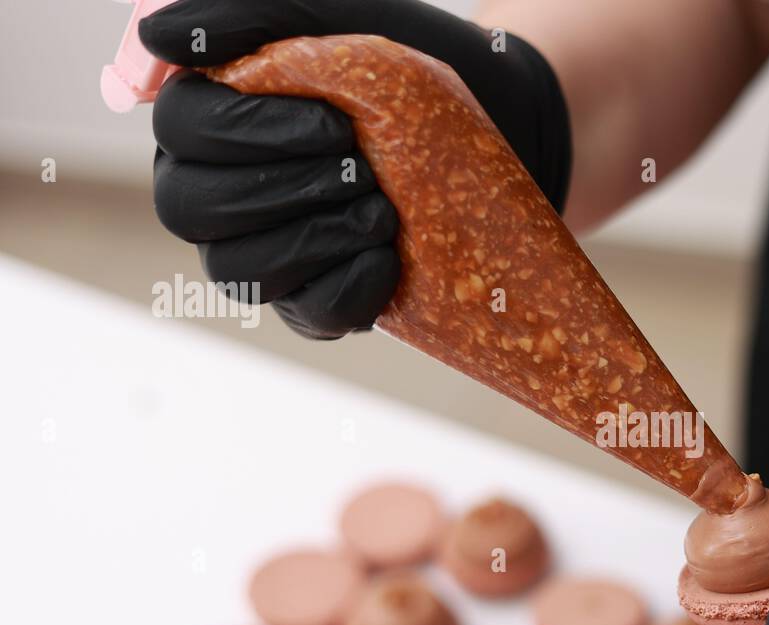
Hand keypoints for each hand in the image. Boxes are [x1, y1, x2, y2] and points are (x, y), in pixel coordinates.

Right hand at [141, 0, 571, 338]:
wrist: (491, 126)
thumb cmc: (403, 66)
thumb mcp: (332, 19)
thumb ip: (240, 18)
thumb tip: (139, 56)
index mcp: (208, 121)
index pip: (180, 132)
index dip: (251, 131)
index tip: (334, 122)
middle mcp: (219, 193)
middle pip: (191, 207)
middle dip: (286, 187)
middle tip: (362, 167)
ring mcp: (265, 254)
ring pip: (239, 271)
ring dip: (317, 237)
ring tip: (384, 209)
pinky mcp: (315, 301)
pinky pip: (309, 313)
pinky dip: (353, 286)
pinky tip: (390, 256)